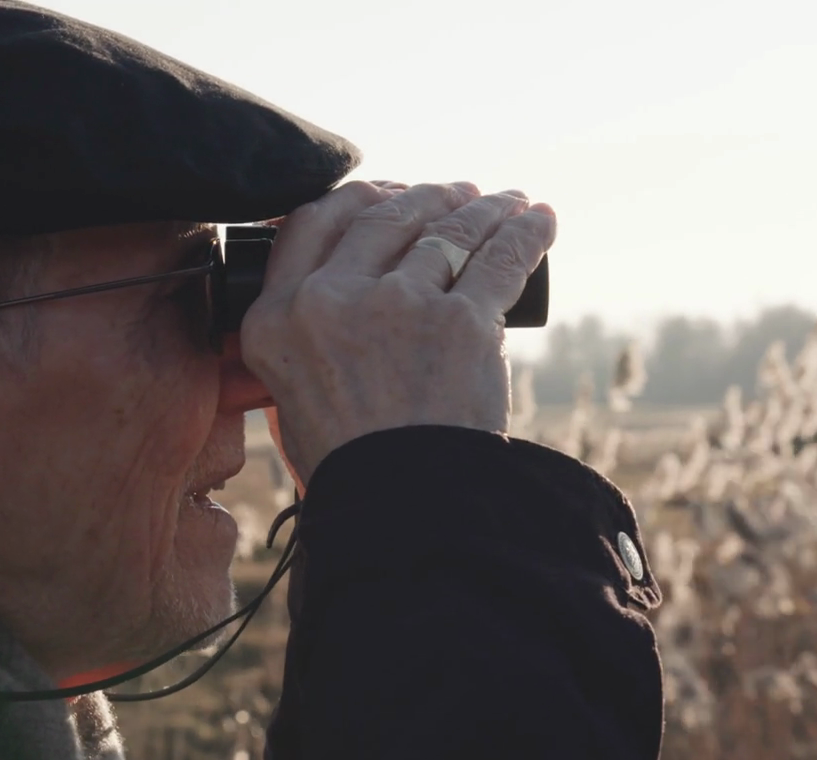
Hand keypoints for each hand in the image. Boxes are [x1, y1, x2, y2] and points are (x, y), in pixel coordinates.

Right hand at [240, 180, 556, 486]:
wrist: (402, 509)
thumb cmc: (351, 465)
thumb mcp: (291, 396)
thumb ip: (304, 337)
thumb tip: (340, 286)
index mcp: (276, 317)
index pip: (311, 221)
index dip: (356, 197)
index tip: (387, 192)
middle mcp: (331, 300)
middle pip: (384, 218)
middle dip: (428, 197)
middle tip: (458, 193)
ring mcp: (398, 306)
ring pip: (448, 231)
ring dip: (484, 209)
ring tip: (506, 202)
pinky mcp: (460, 322)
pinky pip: (500, 260)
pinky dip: (526, 234)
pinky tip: (540, 219)